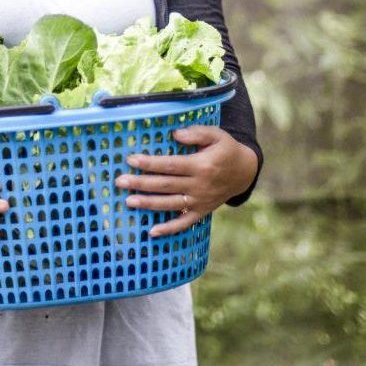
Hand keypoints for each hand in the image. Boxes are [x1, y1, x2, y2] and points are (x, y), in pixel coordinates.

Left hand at [114, 126, 257, 237]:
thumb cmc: (226, 149)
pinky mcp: (202, 212)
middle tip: (120, 181)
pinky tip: (152, 232)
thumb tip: (175, 134)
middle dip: (141, 183)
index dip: (150, 163)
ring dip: (148, 204)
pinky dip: (169, 229)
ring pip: (170, 204)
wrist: (244, 172)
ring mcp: (200, 201)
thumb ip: (197, 133)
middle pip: (166, 185)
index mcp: (202, 165)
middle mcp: (199, 185)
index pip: (171, 165)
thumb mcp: (217, 135)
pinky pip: (184, 223)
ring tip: (129, 201)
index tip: (131, 160)